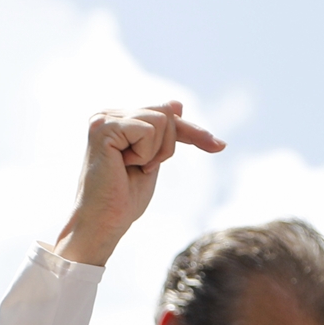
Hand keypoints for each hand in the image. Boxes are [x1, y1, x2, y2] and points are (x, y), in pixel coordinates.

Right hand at [54, 102, 224, 266]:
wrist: (103, 222)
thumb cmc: (124, 198)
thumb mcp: (154, 160)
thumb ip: (164, 135)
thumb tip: (176, 102)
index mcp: (119, 120)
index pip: (166, 115)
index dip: (193, 131)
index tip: (220, 146)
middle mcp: (109, 114)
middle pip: (167, 113)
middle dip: (169, 146)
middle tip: (145, 168)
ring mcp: (104, 118)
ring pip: (162, 120)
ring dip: (157, 152)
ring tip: (133, 167)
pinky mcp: (103, 127)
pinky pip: (148, 130)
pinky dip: (146, 154)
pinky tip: (125, 165)